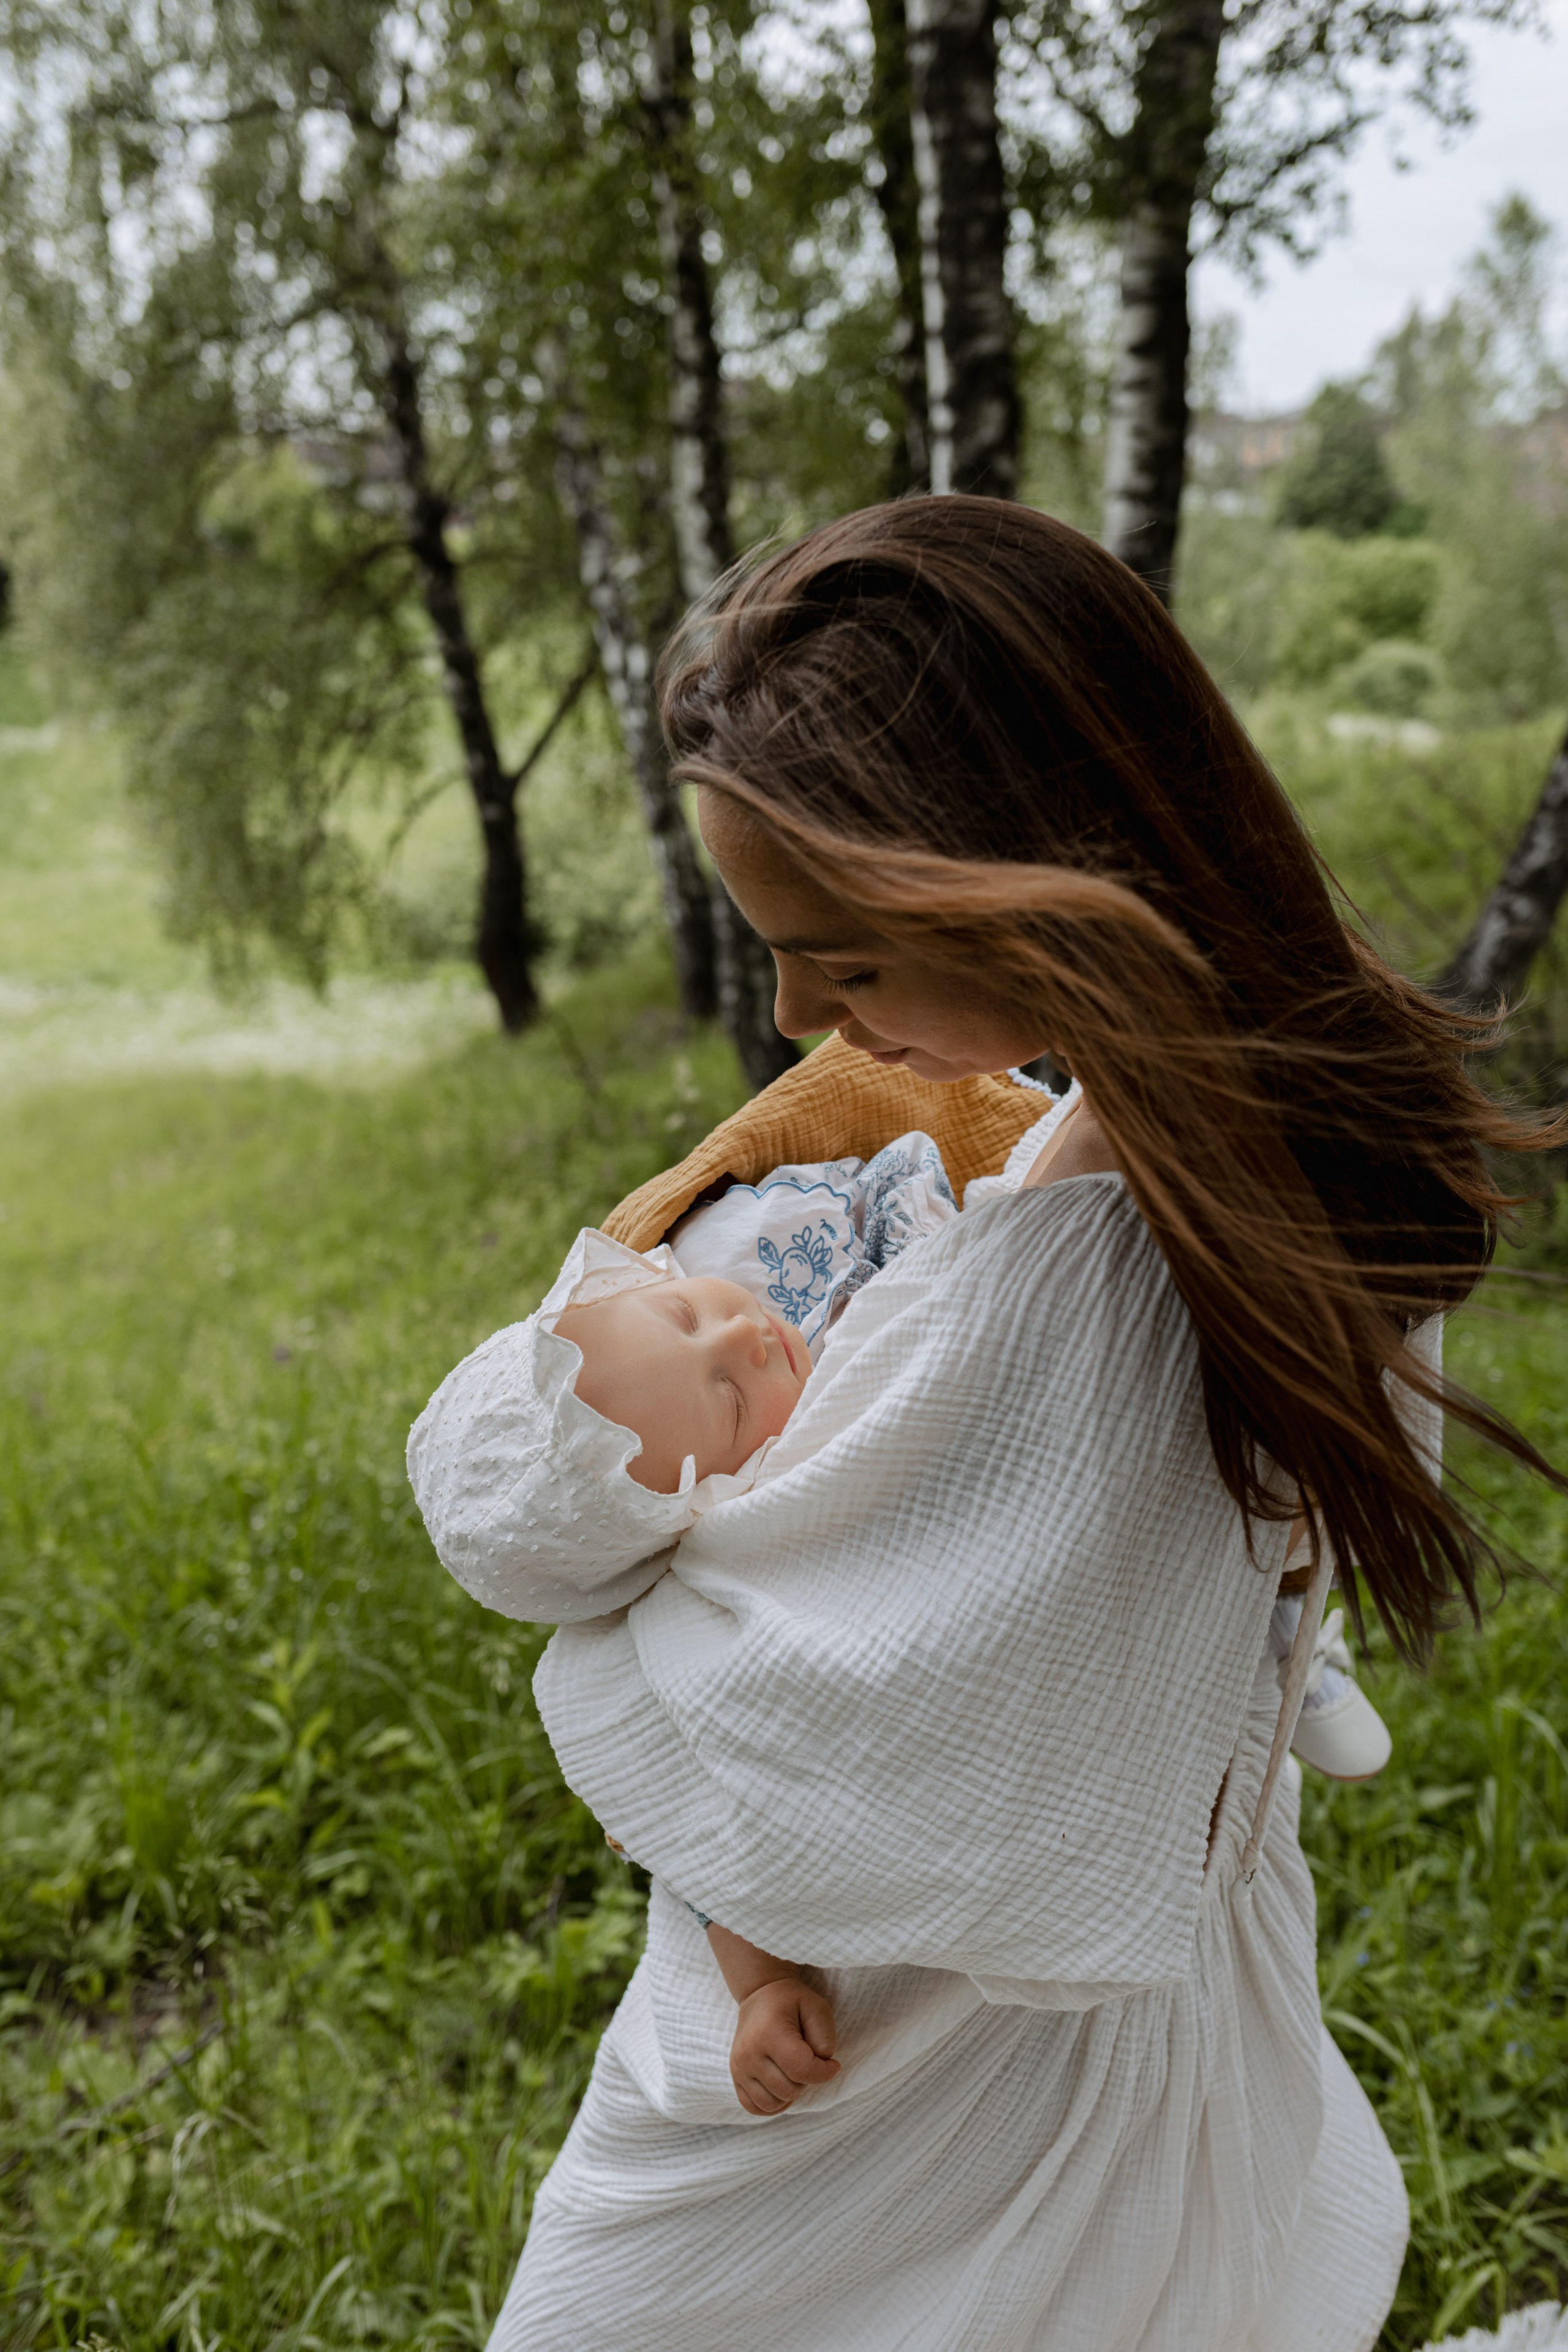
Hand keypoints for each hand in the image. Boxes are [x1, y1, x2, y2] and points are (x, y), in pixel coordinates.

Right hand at [729, 1974, 839, 2116]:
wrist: (760, 1995)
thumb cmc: (792, 2002)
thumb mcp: (817, 2007)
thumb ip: (825, 2037)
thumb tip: (823, 2065)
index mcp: (769, 2033)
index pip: (801, 2070)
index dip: (824, 2072)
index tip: (832, 2063)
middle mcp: (749, 2053)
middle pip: (789, 2089)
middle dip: (807, 2080)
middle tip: (808, 2060)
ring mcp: (739, 2067)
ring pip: (772, 2104)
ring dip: (790, 2093)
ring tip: (793, 2071)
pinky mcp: (735, 2077)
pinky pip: (754, 2107)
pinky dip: (772, 2104)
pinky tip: (781, 2086)